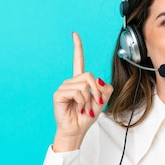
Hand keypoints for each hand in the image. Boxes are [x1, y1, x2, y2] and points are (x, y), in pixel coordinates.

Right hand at [52, 32, 112, 151]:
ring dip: (88, 100)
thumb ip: (105, 88)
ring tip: (83, 109)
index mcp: (80, 82)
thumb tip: (99, 79)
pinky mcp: (59, 94)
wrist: (77, 130)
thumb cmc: (86, 117)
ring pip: (84, 85)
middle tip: (93, 104)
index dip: (77, 47)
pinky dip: (81, 102)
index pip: (78, 61)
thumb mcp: (102, 101)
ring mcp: (64, 87)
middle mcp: (71, 82)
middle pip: (89, 76)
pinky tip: (77, 108)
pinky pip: (77, 92)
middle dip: (96, 91)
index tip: (74, 34)